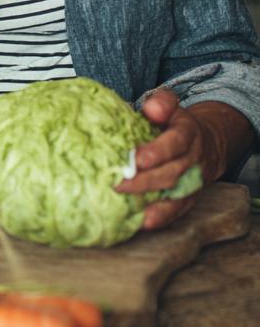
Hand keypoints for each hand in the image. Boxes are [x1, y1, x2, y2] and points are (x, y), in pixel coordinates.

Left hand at [114, 89, 204, 230]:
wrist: (204, 141)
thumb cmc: (174, 122)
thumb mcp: (170, 105)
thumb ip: (161, 103)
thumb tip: (151, 109)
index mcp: (187, 134)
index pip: (174, 143)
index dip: (157, 152)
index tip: (137, 158)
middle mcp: (192, 160)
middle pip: (172, 173)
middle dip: (147, 181)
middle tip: (121, 184)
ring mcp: (192, 181)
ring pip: (177, 195)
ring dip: (157, 205)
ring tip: (136, 212)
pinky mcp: (189, 196)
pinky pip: (179, 209)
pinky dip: (164, 218)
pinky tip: (145, 223)